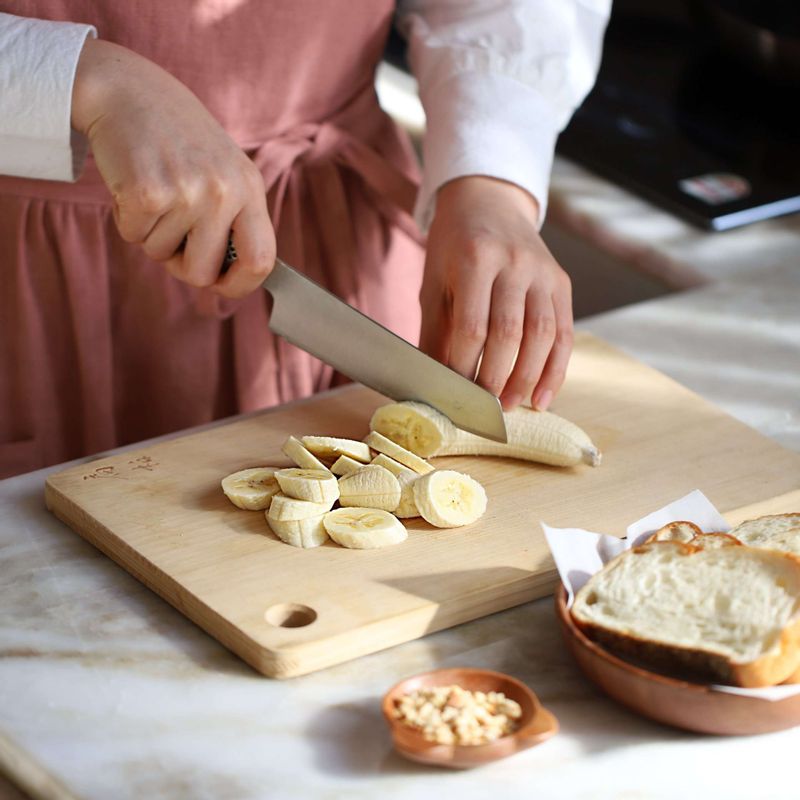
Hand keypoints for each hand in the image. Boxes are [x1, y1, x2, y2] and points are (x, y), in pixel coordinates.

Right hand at [71, 39, 274, 297]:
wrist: (128, 90)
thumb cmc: (178, 140)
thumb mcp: (224, 172)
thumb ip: (234, 221)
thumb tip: (230, 280)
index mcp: (249, 189)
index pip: (262, 261)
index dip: (241, 285)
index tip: (221, 284)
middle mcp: (225, 192)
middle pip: (203, 273)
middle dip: (180, 263)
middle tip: (171, 229)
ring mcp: (188, 193)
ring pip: (161, 255)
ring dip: (150, 233)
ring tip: (154, 190)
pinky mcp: (147, 193)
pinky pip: (133, 237)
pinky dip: (126, 219)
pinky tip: (133, 183)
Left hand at [419, 176, 572, 410]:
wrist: (489, 203)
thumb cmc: (453, 248)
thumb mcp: (434, 283)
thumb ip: (435, 332)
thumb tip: (431, 384)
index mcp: (475, 258)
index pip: (473, 325)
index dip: (465, 366)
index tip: (455, 395)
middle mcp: (514, 262)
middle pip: (510, 332)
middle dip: (497, 378)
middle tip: (485, 409)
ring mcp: (543, 271)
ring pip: (542, 335)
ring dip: (527, 378)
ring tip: (511, 406)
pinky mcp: (562, 282)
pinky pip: (564, 332)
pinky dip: (556, 369)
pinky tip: (543, 396)